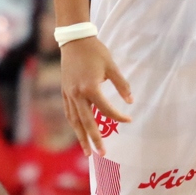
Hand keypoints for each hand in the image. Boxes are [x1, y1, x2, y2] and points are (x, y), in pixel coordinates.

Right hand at [60, 36, 131, 156]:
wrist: (74, 40)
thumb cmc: (95, 51)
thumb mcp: (112, 66)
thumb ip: (122, 85)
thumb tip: (131, 101)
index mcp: (91, 88)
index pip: (106, 110)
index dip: (119, 116)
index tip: (129, 119)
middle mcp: (77, 94)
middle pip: (87, 122)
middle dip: (94, 139)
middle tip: (102, 154)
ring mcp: (69, 94)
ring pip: (75, 120)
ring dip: (81, 137)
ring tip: (87, 151)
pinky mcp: (64, 91)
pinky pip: (69, 112)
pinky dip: (74, 124)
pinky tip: (78, 132)